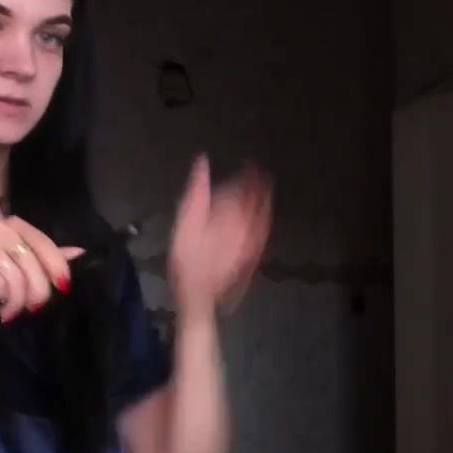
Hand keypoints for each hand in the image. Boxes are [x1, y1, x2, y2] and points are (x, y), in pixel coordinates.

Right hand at [0, 215, 84, 322]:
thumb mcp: (27, 266)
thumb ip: (50, 257)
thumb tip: (81, 251)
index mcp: (16, 225)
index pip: (45, 245)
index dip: (58, 267)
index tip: (64, 288)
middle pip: (32, 263)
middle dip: (39, 291)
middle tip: (35, 307)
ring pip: (16, 277)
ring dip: (20, 300)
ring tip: (15, 309)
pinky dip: (5, 301)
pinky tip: (1, 307)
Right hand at [168, 154, 273, 318]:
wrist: (199, 292)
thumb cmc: (188, 255)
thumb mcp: (186, 218)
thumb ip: (198, 188)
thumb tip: (202, 161)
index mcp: (231, 211)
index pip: (245, 186)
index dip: (249, 172)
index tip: (249, 163)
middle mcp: (247, 224)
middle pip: (259, 199)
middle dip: (261, 184)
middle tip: (261, 172)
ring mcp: (252, 241)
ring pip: (264, 215)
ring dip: (266, 200)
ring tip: (266, 189)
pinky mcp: (252, 254)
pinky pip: (264, 232)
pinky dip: (266, 220)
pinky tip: (265, 218)